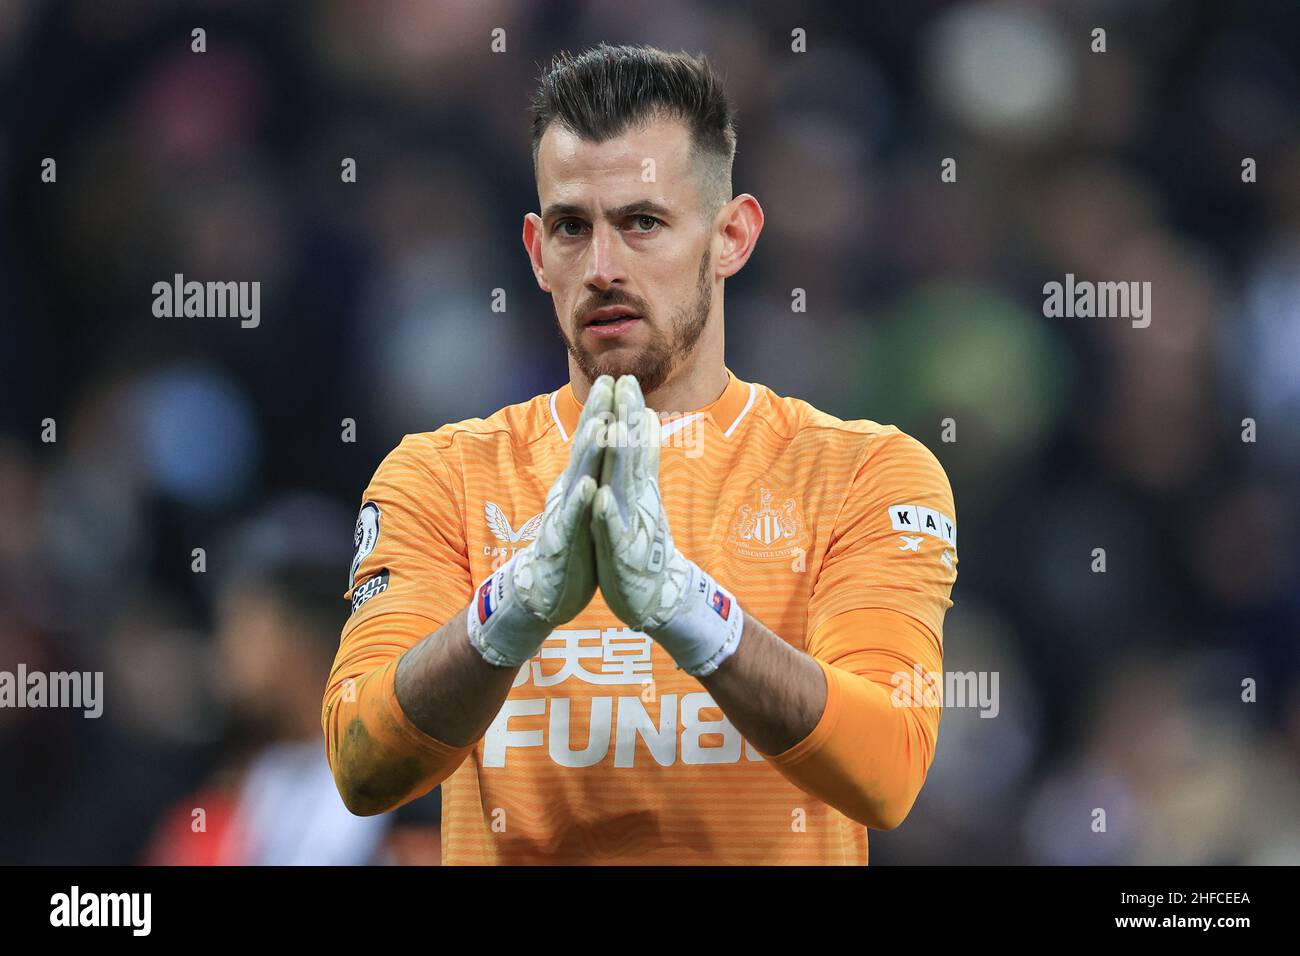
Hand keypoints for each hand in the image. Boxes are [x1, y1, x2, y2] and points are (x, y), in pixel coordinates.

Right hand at [467, 375, 613, 666]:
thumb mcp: (588, 504)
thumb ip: (594, 474)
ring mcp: (565, 515)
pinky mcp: (562, 542)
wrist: (548, 591)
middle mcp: (571, 493)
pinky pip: (573, 520)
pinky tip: (589, 485)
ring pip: (579, 477)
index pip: (594, 441)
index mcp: (581, 484)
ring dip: (590, 451)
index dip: (605, 409)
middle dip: (598, 414)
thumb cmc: (573, 545)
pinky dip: (581, 502)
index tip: (618, 378)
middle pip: (586, 448)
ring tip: (602, 423)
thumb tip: (603, 443)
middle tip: (609, 382)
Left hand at [591, 375, 743, 675]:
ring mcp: (630, 527)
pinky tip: (599, 496)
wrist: (655, 600)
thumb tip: (646, 432)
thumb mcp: (639, 504)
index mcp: (636, 490)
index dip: (629, 413)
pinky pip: (612, 532)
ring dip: (619, 458)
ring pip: (624, 487)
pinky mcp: (621, 555)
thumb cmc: (640, 549)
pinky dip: (606, 514)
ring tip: (613, 428)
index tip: (624, 379)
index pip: (635, 445)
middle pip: (632, 455)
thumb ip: (640, 468)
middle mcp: (636, 502)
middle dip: (627, 419)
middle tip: (626, 384)